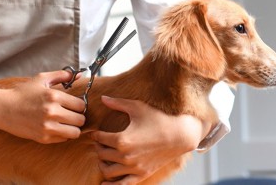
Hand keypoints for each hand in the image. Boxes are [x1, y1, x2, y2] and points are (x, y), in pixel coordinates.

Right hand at [0, 70, 85, 143]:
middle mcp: (52, 112)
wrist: (3, 108)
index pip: (81, 105)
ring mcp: (48, 127)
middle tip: (71, 114)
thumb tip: (80, 75)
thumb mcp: (41, 79)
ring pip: (75, 132)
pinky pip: (63, 139)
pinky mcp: (43, 138)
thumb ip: (62, 75)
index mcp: (54, 96)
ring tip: (66, 123)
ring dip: (73, 128)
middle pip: (80, 119)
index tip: (74, 105)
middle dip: (78, 116)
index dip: (80, 105)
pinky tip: (56, 127)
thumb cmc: (22, 93)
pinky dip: (63, 135)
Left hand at [90, 96, 208, 183]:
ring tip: (105, 157)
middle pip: (102, 154)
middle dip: (99, 147)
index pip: (100, 139)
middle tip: (101, 142)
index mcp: (122, 139)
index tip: (96, 132)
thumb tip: (102, 98)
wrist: (179, 135)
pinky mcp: (141, 175)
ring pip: (107, 171)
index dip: (96, 134)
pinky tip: (104, 182)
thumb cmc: (158, 120)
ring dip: (103, 163)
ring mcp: (133, 168)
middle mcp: (126, 156)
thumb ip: (118, 103)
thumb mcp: (137, 108)